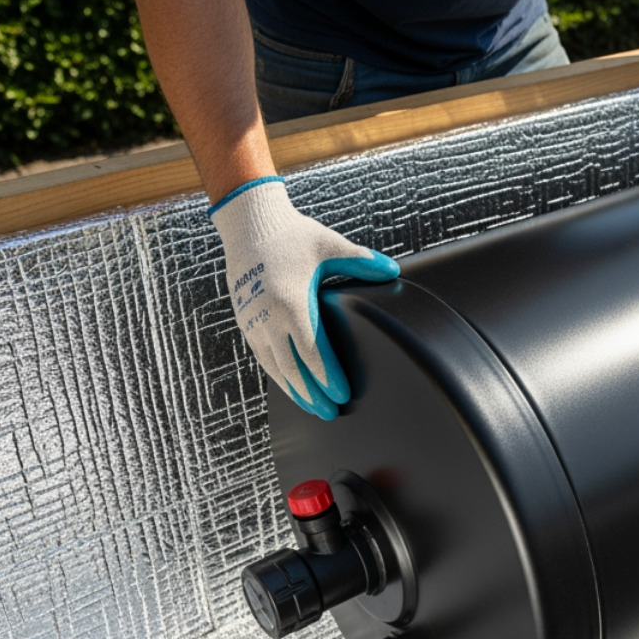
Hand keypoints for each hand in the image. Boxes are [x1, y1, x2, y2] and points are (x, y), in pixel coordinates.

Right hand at [211, 177, 401, 418]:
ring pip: (275, 367)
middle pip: (292, 368)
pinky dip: (279, 377)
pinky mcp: (245, 322)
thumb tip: (392, 270)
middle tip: (332, 413)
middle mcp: (268, 316)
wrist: (248, 225)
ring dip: (295, 391)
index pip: (312, 350)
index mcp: (291, 301)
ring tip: (315, 409)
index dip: (327, 376)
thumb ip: (361, 261)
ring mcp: (253, 321)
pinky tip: (293, 388)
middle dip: (313, 394)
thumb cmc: (291, 235)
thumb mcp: (329, 245)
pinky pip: (263, 357)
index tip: (342, 394)